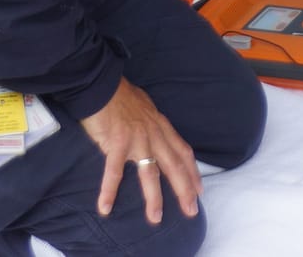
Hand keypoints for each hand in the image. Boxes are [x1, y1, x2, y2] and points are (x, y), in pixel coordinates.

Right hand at [79, 79, 200, 223]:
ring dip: (153, 197)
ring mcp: (138, 139)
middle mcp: (155, 134)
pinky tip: (105, 206)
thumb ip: (151, 124)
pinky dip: (109, 190)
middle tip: (191, 211)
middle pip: (175, 166)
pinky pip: (115, 171)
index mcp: (161, 127)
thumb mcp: (146, 108)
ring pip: (150, 173)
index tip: (199, 189)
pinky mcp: (117, 142)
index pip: (183, 152)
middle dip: (184, 190)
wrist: (103, 84)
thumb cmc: (121, 96)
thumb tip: (153, 132)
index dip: (193, 172)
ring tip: (155, 218)